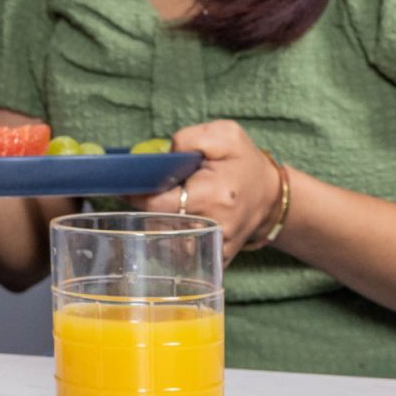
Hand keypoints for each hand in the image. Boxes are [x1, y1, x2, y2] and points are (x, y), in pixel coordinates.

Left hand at [127, 120, 280, 262]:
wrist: (269, 197)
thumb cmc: (244, 164)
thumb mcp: (225, 135)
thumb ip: (189, 138)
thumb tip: (163, 155)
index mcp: (213, 195)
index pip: (156, 203)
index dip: (136, 195)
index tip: (126, 186)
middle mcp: (213, 227)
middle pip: (156, 223)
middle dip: (146, 207)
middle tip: (147, 192)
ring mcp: (214, 248)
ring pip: (164, 241)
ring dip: (156, 224)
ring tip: (166, 205)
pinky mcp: (214, 260)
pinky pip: (178, 254)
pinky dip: (171, 239)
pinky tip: (176, 222)